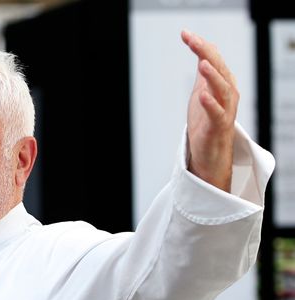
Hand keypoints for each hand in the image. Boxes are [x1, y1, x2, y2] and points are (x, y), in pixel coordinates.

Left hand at [182, 30, 237, 191]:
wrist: (209, 153)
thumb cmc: (206, 122)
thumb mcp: (202, 92)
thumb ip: (203, 74)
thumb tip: (203, 53)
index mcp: (223, 84)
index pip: (213, 60)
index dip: (201, 46)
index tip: (185, 34)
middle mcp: (228, 95)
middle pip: (220, 70)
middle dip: (207, 54)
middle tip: (193, 41)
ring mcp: (225, 111)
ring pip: (223, 89)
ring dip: (213, 76)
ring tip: (202, 64)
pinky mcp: (218, 127)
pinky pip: (217, 114)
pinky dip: (211, 103)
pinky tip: (202, 94)